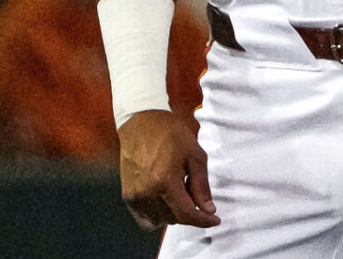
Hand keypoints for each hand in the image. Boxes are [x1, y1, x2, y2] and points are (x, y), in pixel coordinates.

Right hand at [117, 109, 218, 230]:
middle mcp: (146, 193)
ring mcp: (134, 196)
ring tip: (179, 192)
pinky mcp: (127, 196)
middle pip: (174, 219)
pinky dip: (158, 216)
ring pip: (160, 221)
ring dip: (174, 214)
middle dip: (190, 212)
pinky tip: (166, 200)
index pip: (186, 214)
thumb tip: (208, 209)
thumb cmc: (170, 134)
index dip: (203, 221)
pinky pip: (144, 219)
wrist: (141, 122)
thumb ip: (201, 186)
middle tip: (195, 193)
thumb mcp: (195, 155)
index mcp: (164, 181)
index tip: (214, 220)